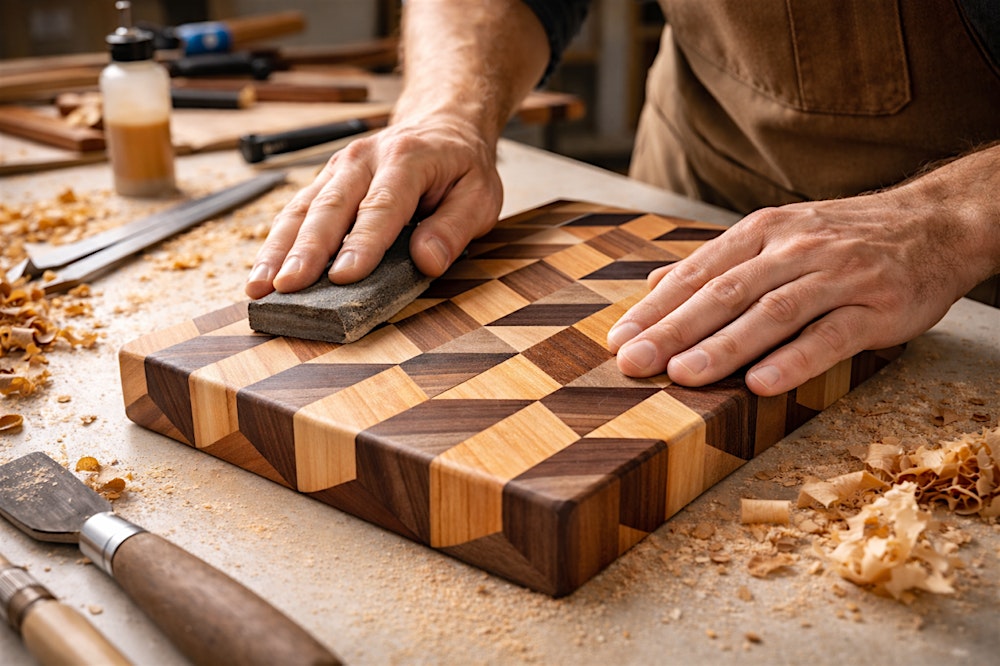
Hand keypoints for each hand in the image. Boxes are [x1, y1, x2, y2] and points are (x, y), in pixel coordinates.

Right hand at [245, 114, 502, 298]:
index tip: (344, 276)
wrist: (441, 126)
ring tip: (260, 286)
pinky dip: (275, 243)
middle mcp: (365, 159)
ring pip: (303, 209)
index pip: (382, 206)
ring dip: (278, 249)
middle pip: (331, 207)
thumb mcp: (480, 196)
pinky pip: (295, 211)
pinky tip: (261, 272)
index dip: (362, 243)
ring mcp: (339, 168)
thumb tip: (427, 260)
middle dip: (307, 250)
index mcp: (408, 160)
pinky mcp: (325, 181)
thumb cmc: (461, 169)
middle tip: (288, 287)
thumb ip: (455, 229)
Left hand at [606, 186, 991, 395]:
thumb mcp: (776, 233)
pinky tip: (761, 383)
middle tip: (633, 362)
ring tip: (683, 376)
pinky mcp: (877, 308)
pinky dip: (794, 360)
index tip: (618, 339)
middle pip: (725, 294)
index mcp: (763, 232)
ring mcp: (837, 277)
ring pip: (772, 313)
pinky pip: (831, 336)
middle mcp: (794, 250)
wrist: (936, 221)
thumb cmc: (844, 236)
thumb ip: (717, 261)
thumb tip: (653, 283)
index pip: (698, 274)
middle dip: (673, 330)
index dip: (656, 309)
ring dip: (724, 346)